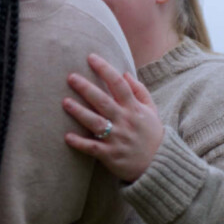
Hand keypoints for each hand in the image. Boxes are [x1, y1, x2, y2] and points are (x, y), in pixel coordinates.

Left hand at [63, 53, 165, 182]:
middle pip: (103, 101)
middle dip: (86, 88)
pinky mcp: (111, 155)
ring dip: (79, 112)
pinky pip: (93, 147)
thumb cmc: (152, 135)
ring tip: (65, 102)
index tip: (91, 57)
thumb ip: (139, 91)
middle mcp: (125, 121)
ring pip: (96, 122)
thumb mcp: (152, 111)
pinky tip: (67, 137)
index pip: (119, 84)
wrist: (159, 165)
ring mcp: (117, 138)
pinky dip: (80, 143)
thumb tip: (124, 73)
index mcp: (134, 108)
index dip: (105, 69)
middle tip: (71, 77)